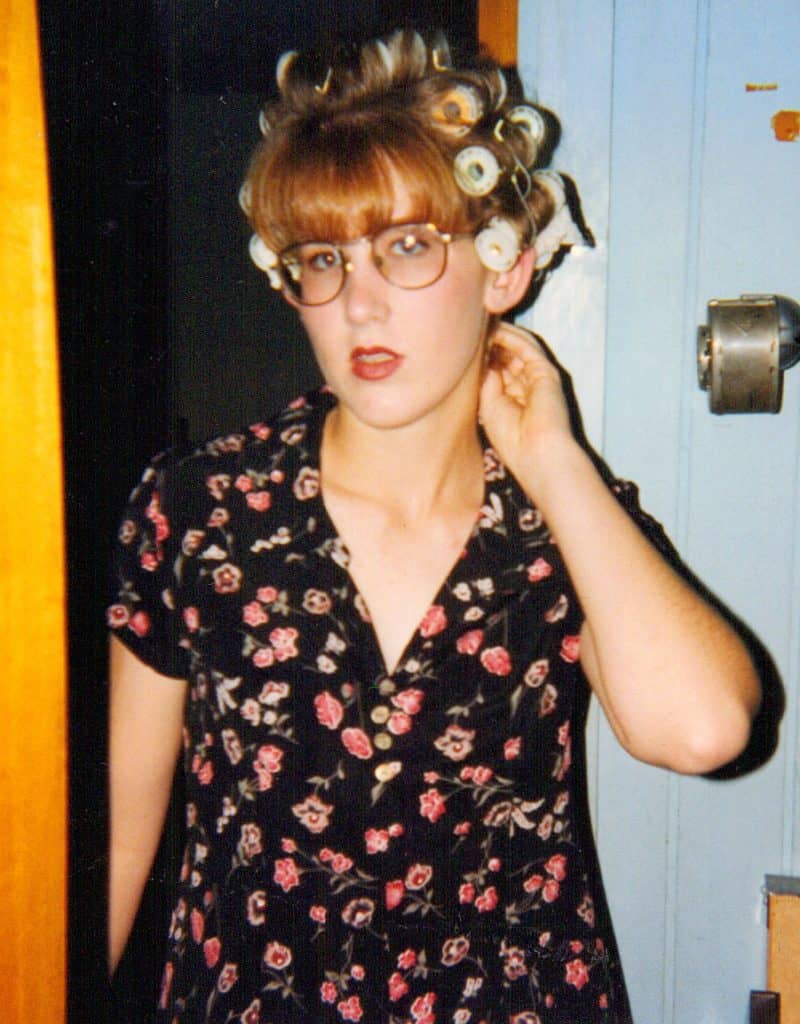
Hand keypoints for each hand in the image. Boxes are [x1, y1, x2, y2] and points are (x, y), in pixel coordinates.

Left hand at [479, 323, 573, 488]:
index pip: (497, 369)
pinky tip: (496, 329)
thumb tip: (484, 359)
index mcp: (513, 399)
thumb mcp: (489, 407)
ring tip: (481, 323)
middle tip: (469, 327)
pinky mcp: (546, 372)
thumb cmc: (512, 440)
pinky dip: (512, 337)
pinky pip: (528, 347)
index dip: (482, 356)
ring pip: (518, 348)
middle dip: (489, 342)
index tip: (462, 344)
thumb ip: (486, 382)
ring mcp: (538, 378)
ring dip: (499, 335)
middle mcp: (526, 386)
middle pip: (507, 356)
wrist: (537, 453)